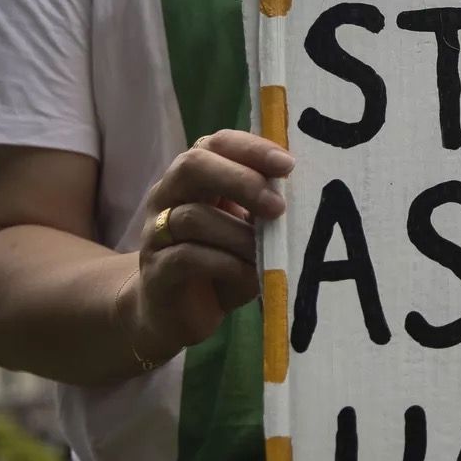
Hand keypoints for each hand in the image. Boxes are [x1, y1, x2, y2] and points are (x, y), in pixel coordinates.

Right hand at [121, 130, 294, 360]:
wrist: (174, 317)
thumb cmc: (219, 266)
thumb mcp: (247, 233)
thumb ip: (264, 210)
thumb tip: (306, 195)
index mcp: (193, 179)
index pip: (216, 143)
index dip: (251, 149)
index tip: (287, 165)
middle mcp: (167, 197)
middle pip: (193, 166)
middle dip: (240, 180)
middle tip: (277, 206)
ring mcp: (155, 233)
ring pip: (192, 216)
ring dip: (239, 234)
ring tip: (268, 251)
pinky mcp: (155, 272)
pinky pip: (187, 256)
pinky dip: (225, 264)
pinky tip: (250, 274)